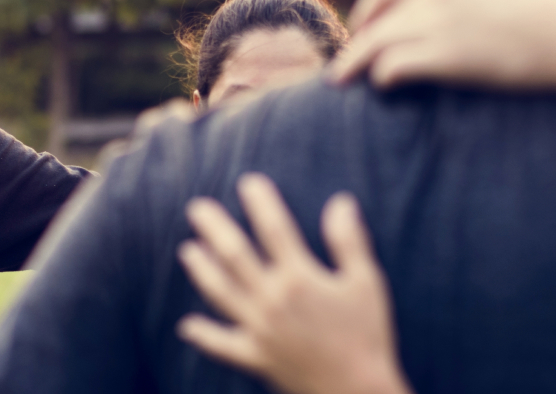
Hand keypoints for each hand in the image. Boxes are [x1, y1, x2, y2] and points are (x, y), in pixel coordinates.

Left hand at [178, 174, 409, 393]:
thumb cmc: (368, 335)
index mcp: (300, 278)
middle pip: (235, 255)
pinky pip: (222, 345)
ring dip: (201, 270)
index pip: (274, 229)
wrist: (357, 390)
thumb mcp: (366, 283)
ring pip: (220, 293)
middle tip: (197, 208)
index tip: (248, 182)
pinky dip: (204, 335)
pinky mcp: (255, 357)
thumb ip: (348, 241)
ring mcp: (259, 329)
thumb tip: (340, 201)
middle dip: (215, 228)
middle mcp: (272, 300)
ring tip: (187, 250)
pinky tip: (187, 325)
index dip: (260, 202)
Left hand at [331, 0, 555, 91]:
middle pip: (373, 18)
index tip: (360, 31)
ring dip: (355, 65)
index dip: (366, 11)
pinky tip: (383, 89)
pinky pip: (390, 67)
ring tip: (343, 84)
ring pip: (373, 44)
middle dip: (353, 43)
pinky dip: (380, 78)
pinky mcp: (442, 56)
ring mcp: (436, 21)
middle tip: (340, 68)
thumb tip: (451, 15)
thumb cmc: (549, 19)